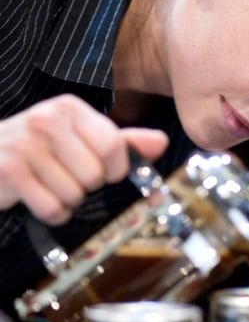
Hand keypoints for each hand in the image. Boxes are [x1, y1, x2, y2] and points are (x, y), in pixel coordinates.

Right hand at [0, 94, 168, 223]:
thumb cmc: (38, 147)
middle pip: (95, 175)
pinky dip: (52, 213)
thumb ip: (121, 141)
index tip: (105, 171)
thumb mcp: (80, 136)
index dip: (115, 169)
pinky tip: (40, 196)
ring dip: (67, 200)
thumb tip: (161, 142)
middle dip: (87, 185)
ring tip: (50, 184)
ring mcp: (25, 146)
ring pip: (74, 194)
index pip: (113, 146)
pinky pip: (52, 208)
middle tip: (68, 176)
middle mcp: (46, 121)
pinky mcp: (10, 172)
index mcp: (70, 109)